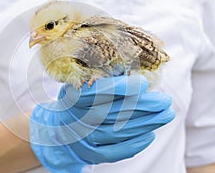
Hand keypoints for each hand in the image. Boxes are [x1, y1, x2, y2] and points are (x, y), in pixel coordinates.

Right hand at [29, 76, 174, 172]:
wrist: (60, 127)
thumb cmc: (78, 101)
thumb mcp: (81, 83)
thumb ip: (101, 78)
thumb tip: (134, 71)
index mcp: (71, 97)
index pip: (96, 93)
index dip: (120, 88)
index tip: (143, 83)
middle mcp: (74, 119)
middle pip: (111, 113)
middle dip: (142, 106)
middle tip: (164, 100)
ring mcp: (82, 139)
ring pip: (117, 133)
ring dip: (145, 124)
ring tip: (165, 114)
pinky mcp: (90, 154)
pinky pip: (115, 152)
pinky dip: (134, 144)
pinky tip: (150, 134)